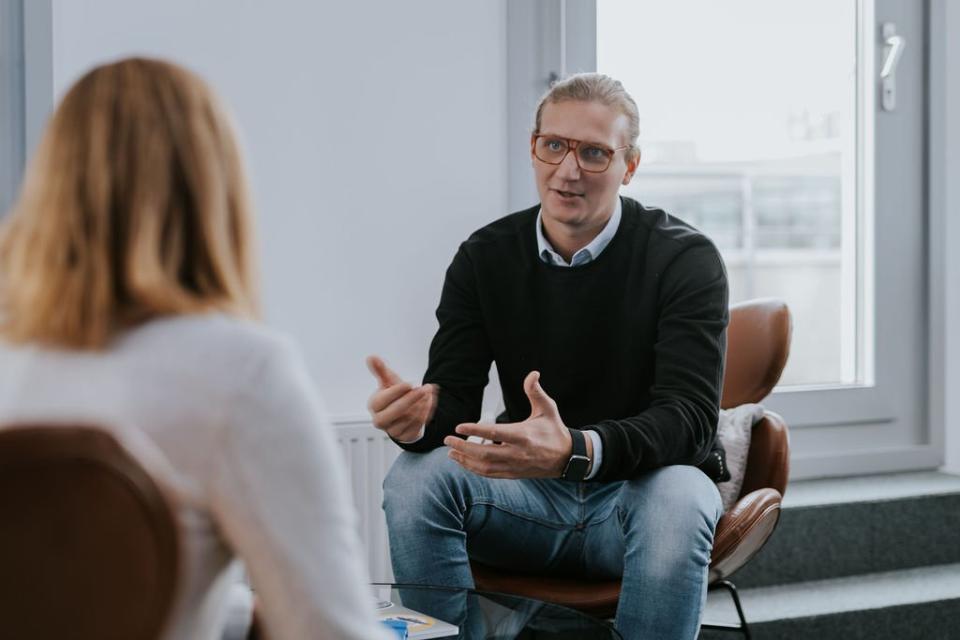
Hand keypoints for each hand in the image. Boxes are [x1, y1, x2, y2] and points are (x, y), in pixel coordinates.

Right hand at [366, 355, 437, 441]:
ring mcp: (392, 430)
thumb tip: (371, 357)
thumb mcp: (388, 381)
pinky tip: (429, 401)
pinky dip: (426, 412)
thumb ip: (380, 370)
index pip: (383, 400)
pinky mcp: (404, 436)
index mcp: (374, 405)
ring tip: (428, 392)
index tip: (410, 383)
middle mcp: (380, 420)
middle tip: (425, 388)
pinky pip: (418, 425)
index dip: (397, 391)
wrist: (402, 413)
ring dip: (422, 404)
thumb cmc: (393, 395)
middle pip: (396, 411)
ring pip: (410, 418)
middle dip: (412, 398)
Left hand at [444, 371, 578, 478]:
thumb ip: (536, 392)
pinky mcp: (513, 474)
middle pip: (485, 453)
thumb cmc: (554, 430)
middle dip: (463, 447)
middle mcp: (518, 453)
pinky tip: (464, 462)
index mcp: (524, 436)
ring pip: (485, 466)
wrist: (567, 458)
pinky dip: (474, 469)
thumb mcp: (548, 408)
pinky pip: (490, 474)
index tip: (459, 427)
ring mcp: (515, 466)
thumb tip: (532, 373)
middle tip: (447, 439)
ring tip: (451, 451)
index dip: (475, 430)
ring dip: (465, 460)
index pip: (495, 433)